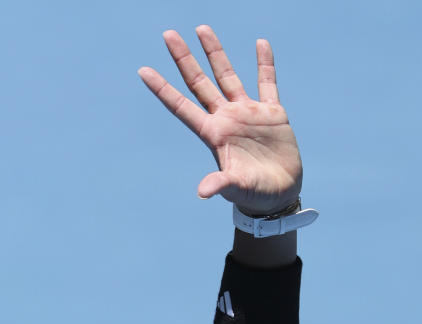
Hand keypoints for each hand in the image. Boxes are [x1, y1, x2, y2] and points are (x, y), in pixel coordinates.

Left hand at [138, 26, 302, 216]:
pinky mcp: (271, 113)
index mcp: (213, 134)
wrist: (279, 196)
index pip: (182, 106)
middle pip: (199, 83)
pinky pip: (267, 82)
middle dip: (184, 58)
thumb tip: (203, 191)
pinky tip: (261, 43)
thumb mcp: (236, 188)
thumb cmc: (254, 196)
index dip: (162, 89)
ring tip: (202, 28)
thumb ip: (220, 184)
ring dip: (215, 53)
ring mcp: (247, 113)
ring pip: (227, 76)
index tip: (142, 70)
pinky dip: (265, 63)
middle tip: (167, 34)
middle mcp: (226, 119)